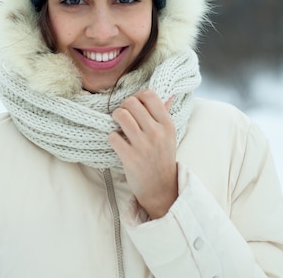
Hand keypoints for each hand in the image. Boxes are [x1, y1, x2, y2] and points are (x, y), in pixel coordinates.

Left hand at [109, 89, 176, 218]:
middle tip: (124, 116)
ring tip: (119, 126)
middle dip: (124, 107)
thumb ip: (165, 114)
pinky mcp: (129, 158)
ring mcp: (143, 145)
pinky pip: (113, 136)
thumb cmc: (163, 157)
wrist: (161, 188)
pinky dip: (112, 138)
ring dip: (116, 118)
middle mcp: (156, 132)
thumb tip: (168, 95)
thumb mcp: (170, 135)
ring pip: (121, 115)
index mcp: (167, 124)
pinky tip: (118, 143)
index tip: (135, 105)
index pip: (149, 95)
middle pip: (131, 102)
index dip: (138, 96)